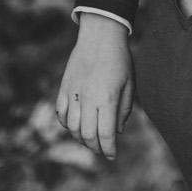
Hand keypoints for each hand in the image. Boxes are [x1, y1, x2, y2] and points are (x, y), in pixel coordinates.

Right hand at [55, 13, 133, 158]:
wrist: (100, 35)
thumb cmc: (120, 59)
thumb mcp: (129, 83)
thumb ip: (124, 109)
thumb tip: (117, 131)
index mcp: (107, 97)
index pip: (105, 133)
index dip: (108, 149)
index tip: (112, 155)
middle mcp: (88, 97)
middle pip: (87, 135)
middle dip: (95, 148)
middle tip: (102, 150)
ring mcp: (73, 92)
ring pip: (71, 127)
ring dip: (80, 138)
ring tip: (90, 140)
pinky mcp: (64, 87)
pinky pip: (61, 113)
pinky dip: (67, 124)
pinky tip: (76, 125)